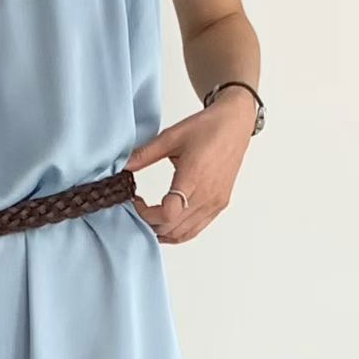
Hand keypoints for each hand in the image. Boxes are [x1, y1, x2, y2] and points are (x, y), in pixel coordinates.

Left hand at [126, 90, 254, 243]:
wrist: (235, 124)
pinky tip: (167, 220)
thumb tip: (123, 166)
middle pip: (172, 228)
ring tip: (150, 216)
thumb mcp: (171, 136)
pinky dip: (178, 231)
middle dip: (150, 223)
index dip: (146, 214)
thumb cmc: (207, 127)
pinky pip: (196, 229)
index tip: (136, 201)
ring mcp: (215, 203)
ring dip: (163, 230)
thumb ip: (145, 154)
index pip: (167, 214)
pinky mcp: (219, 204)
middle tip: (139, 209)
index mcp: (194, 177)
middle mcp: (207, 195)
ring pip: (183, 234)